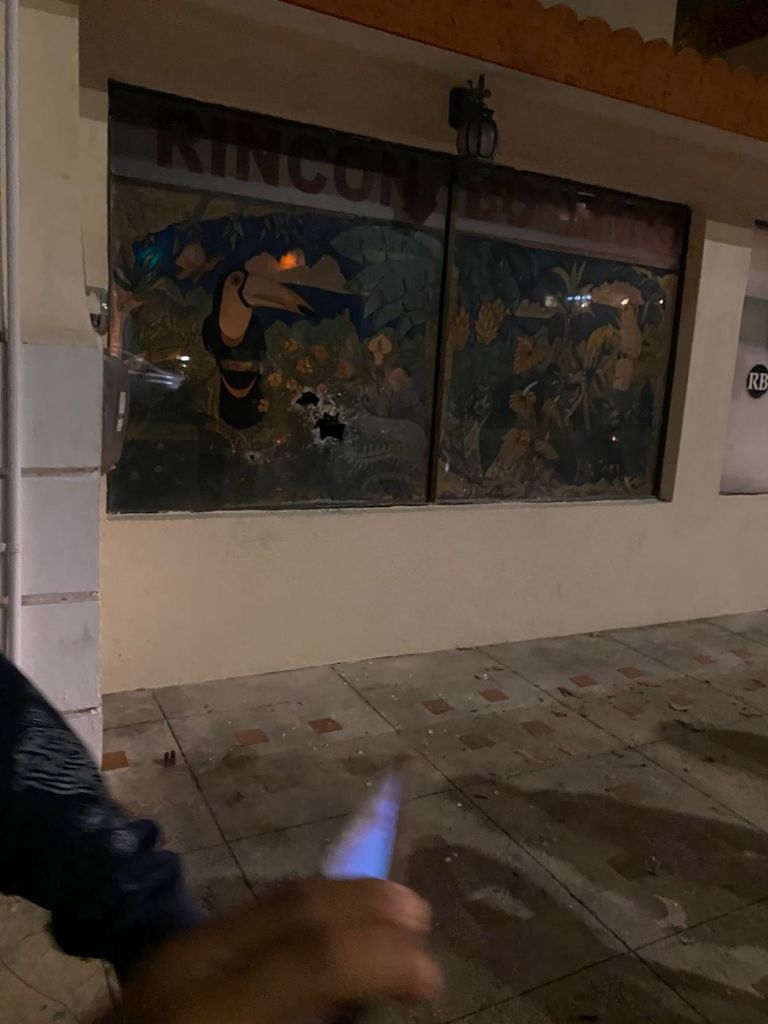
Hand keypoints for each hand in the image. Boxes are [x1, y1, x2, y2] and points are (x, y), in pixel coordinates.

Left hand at [100, 878, 440, 1023]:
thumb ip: (311, 1017)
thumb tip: (369, 998)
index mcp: (209, 1010)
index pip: (315, 955)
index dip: (384, 954)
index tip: (429, 976)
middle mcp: (191, 963)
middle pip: (295, 906)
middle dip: (368, 903)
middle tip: (419, 917)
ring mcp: (177, 951)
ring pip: (272, 900)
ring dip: (340, 898)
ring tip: (387, 909)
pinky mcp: (173, 954)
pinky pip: (252, 916)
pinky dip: (304, 912)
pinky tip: (331, 922)